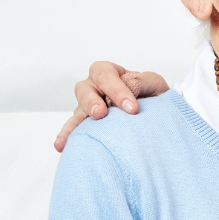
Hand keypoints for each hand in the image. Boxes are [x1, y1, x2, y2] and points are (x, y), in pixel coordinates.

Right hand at [54, 61, 169, 151]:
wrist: (156, 115)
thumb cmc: (152, 95)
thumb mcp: (153, 83)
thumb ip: (143, 81)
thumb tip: (130, 84)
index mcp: (109, 73)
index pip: (106, 75)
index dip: (116, 90)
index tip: (132, 109)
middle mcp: (94, 88)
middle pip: (85, 90)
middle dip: (92, 102)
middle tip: (101, 114)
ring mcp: (87, 107)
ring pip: (77, 111)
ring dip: (74, 123)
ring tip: (72, 136)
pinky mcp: (86, 125)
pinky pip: (74, 130)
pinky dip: (68, 137)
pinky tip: (62, 147)